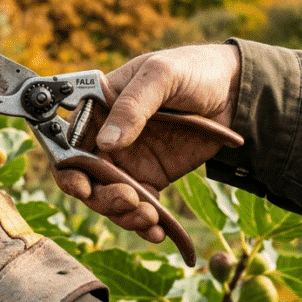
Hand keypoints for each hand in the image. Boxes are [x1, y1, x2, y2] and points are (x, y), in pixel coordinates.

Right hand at [54, 43, 241, 242]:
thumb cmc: (191, 70)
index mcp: (98, 108)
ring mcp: (127, 161)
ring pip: (108, 198)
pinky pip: (139, 207)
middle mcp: (105, 138)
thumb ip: (133, 105)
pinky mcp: (151, 178)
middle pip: (85, 178)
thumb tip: (106, 142)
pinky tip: (158, 231)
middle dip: (100, 197)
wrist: (234, 91)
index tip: (82, 186)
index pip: (67, 142)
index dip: (67, 168)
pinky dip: (144, 224)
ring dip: (123, 214)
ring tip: (150, 217)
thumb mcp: (160, 75)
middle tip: (128, 200)